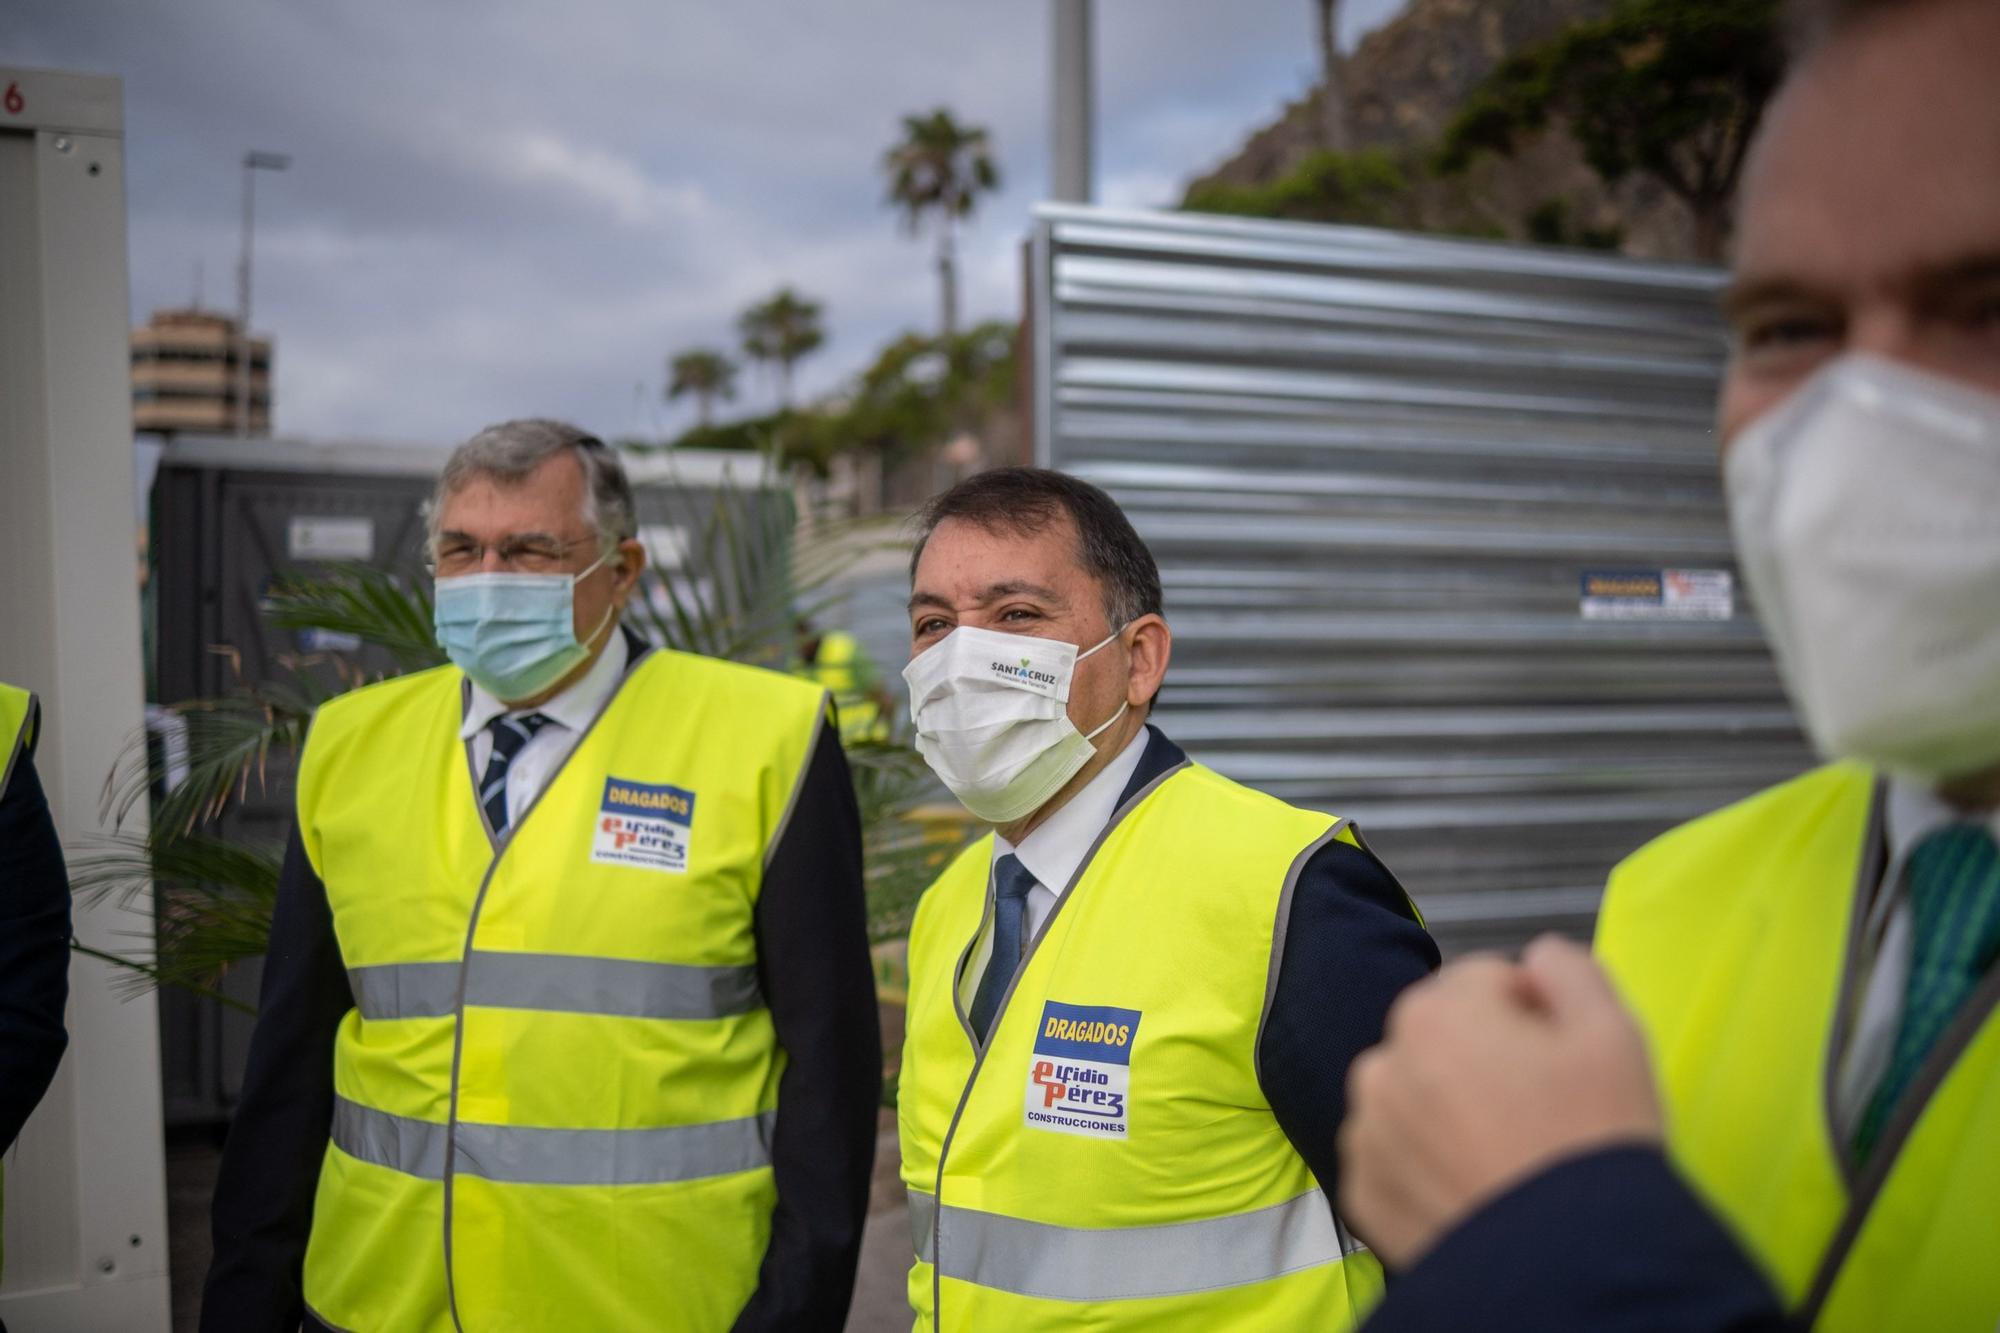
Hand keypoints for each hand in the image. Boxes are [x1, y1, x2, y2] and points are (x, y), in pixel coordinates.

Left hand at [1337, 934, 1664, 1269]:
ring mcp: (1365, 1132)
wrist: (1568, 1267)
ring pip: (1412, 1096)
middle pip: (1441, 1036)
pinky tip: (1472, 1188)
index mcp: (1436, 1013)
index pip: (1486, 981)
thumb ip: (1569, 969)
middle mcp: (1382, 1063)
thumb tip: (1537, 957)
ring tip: (1502, 1154)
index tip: (1561, 1060)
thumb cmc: (1592, 1142)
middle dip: (1482, 1057)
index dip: (1533, 1014)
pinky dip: (1424, 1165)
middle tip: (1535, 1110)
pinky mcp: (1361, 1193)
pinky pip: (1394, 1158)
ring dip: (1446, 1108)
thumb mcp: (1612, 1032)